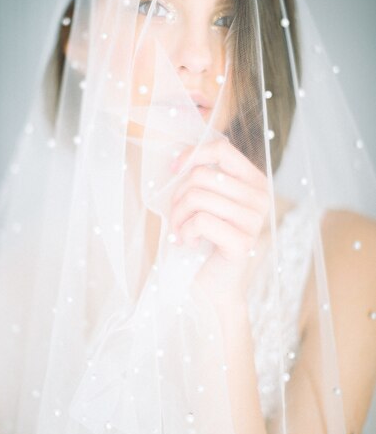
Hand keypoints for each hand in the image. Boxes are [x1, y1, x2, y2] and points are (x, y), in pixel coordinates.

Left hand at [169, 137, 269, 309]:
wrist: (214, 285)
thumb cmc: (206, 239)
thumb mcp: (207, 201)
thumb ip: (202, 178)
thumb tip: (179, 160)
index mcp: (255, 182)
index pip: (222, 149)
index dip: (192, 155)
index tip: (174, 170)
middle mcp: (260, 198)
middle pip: (202, 175)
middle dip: (178, 196)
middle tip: (177, 216)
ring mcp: (254, 220)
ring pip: (197, 197)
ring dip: (178, 216)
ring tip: (181, 230)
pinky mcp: (242, 242)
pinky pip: (200, 221)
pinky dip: (184, 233)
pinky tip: (191, 243)